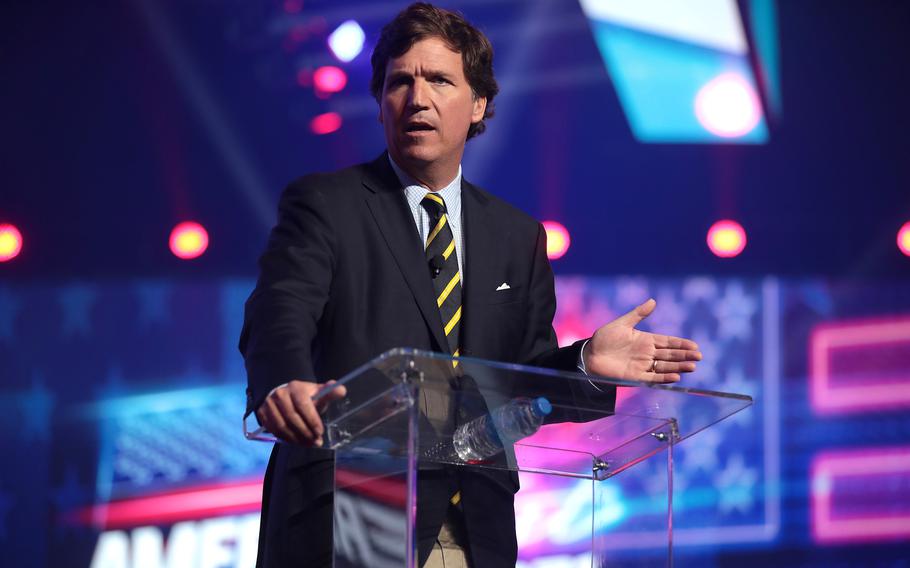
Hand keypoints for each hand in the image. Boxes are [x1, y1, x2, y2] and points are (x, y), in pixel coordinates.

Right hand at [255, 380, 346, 445]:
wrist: (284, 395)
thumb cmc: (304, 396)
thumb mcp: (317, 393)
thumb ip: (329, 393)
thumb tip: (342, 390)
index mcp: (295, 387)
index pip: (303, 405)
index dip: (312, 420)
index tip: (320, 432)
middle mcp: (280, 394)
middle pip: (292, 418)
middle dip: (306, 432)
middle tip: (316, 442)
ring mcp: (269, 404)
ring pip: (282, 426)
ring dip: (296, 438)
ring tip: (308, 444)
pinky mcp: (262, 413)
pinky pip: (273, 430)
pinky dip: (285, 438)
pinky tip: (296, 442)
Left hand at [584, 299, 700, 383]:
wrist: (590, 355)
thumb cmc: (604, 338)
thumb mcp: (622, 324)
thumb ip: (638, 314)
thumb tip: (653, 301)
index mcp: (646, 340)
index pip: (668, 342)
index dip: (681, 344)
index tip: (694, 345)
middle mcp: (647, 354)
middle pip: (670, 355)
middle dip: (684, 356)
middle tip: (698, 356)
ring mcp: (643, 365)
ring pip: (665, 367)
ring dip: (678, 367)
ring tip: (691, 366)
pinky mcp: (636, 377)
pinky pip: (653, 378)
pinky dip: (664, 378)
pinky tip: (675, 377)